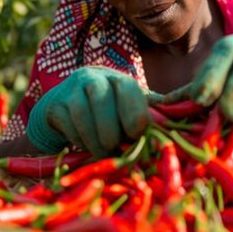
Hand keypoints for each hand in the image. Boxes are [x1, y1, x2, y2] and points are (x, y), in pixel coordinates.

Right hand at [27, 66, 151, 156]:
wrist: (65, 107)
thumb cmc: (106, 112)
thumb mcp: (128, 109)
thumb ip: (148, 113)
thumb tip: (178, 120)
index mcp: (118, 78)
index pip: (128, 88)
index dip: (133, 113)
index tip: (136, 135)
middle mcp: (94, 78)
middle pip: (103, 100)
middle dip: (112, 130)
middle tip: (118, 149)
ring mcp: (71, 89)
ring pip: (83, 114)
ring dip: (95, 140)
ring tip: (104, 153)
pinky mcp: (55, 105)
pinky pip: (68, 124)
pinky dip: (80, 140)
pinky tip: (87, 147)